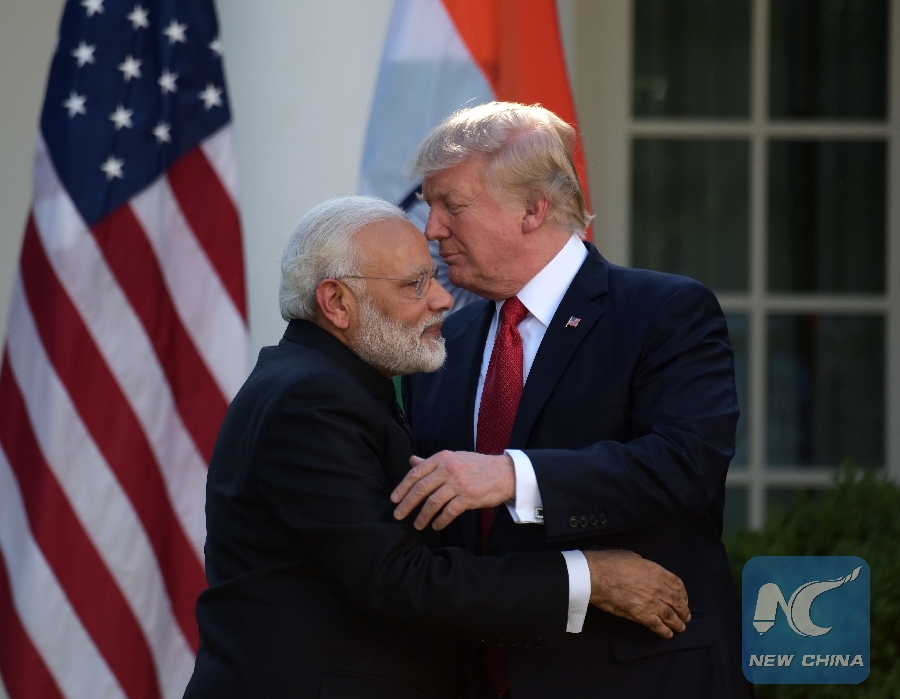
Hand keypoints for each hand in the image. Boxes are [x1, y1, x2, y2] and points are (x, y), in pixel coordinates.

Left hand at [390, 451, 515, 529]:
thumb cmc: (476, 466)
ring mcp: (458, 483)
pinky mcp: (468, 497)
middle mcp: (448, 469)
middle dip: (407, 504)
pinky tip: (435, 526)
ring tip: (417, 525)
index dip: (402, 487)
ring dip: (422, 516)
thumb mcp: (453, 458)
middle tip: (398, 515)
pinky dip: (440, 521)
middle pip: (421, 488)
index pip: (416, 473)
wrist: (504, 473)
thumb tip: (412, 461)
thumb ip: (432, 462)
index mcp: (442, 458)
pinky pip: (449, 512)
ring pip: (432, 502)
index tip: (394, 499)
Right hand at [584, 550, 689, 638]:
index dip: (683, 594)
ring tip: (680, 628)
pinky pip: (658, 625)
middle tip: (685, 617)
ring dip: (677, 623)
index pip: (678, 584)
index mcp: (657, 571)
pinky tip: (668, 634)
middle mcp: (658, 587)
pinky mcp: (641, 615)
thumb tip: (645, 570)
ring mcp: (651, 602)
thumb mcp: (633, 557)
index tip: (683, 599)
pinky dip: (665, 631)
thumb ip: (644, 565)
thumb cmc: (610, 563)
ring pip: (671, 616)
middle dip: (684, 611)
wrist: (596, 576)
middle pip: (678, 602)